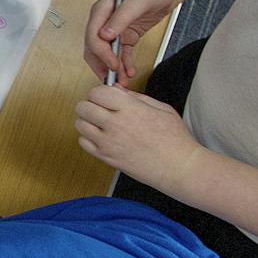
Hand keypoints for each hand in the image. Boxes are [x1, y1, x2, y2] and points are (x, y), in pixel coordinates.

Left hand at [74, 84, 207, 191]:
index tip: (105, 97)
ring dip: (87, 121)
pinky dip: (88, 138)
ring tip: (100, 123)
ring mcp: (108, 142)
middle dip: (90, 105)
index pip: (97, 92)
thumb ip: (135, 97)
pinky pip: (83, 142)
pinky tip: (101, 137)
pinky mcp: (106, 157)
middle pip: (83, 107)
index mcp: (130, 109)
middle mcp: (115, 124)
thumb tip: (117, 90)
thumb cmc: (174, 139)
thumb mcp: (161, 108)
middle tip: (100, 108)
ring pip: (80, 124)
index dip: (99, 93)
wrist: (178, 166)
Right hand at [83, 0, 183, 84]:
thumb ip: (120, 17)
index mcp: (101, 10)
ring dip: (113, 68)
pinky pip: (121, 54)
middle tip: (113, 79)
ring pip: (107, 54)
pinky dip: (124, 64)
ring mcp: (115, 29)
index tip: (113, 64)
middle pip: (95, 48)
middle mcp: (104, 21)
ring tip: (122, 81)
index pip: (93, 36)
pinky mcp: (126, 35)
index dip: (101, 53)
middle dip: (103, 65)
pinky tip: (129, 72)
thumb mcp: (138, 0)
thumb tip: (104, 35)